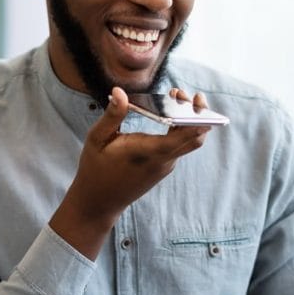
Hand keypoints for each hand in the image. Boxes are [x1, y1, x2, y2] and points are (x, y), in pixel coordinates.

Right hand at [50, 86, 211, 258]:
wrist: (99, 202)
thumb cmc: (95, 169)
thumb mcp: (97, 139)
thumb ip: (112, 115)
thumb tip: (119, 92)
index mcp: (148, 152)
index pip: (183, 137)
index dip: (196, 118)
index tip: (194, 99)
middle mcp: (162, 161)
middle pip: (195, 138)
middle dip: (198, 114)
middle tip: (183, 94)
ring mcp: (165, 166)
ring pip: (188, 142)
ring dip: (188, 120)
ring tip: (175, 98)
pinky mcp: (163, 168)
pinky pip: (179, 147)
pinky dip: (180, 129)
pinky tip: (168, 115)